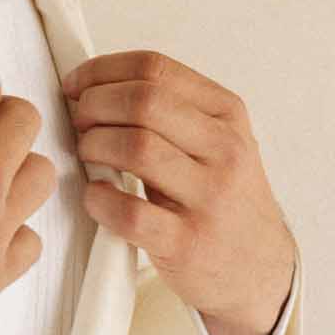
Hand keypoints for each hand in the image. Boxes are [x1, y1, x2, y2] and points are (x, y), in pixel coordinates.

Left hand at [61, 50, 295, 334]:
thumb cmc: (222, 196)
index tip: (76, 85)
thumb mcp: (214, 140)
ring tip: (89, 156)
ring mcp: (209, 197)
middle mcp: (225, 150)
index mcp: (226, 114)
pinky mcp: (188, 243)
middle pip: (143, 101)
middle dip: (95, 105)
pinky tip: (96, 196)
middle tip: (79, 122)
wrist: (259, 266)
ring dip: (94, 146)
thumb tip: (92, 86)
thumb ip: (168, 110)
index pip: (155, 68)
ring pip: (136, 147)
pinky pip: (130, 212)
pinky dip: (99, 199)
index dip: (102, 71)